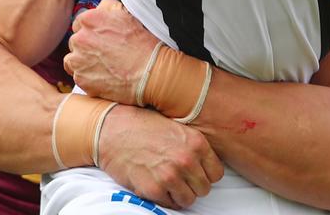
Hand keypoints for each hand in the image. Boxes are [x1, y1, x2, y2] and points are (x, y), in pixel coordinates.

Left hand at [64, 0, 159, 104]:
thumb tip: (100, 7)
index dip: (90, 31)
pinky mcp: (81, 78)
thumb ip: (107, 7)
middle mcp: (80, 38)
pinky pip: (77, 76)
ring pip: (72, 59)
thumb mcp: (126, 15)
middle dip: (86, 47)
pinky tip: (102, 76)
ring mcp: (78, 60)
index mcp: (89, 20)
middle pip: (75, 41)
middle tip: (104, 53)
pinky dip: (87, 77)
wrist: (149, 71)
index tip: (99, 38)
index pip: (79, 23)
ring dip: (83, 62)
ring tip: (102, 66)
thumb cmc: (142, 42)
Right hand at [98, 105, 224, 209]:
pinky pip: (170, 204)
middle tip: (180, 179)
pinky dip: (165, 198)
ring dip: (180, 194)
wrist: (112, 130)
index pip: (217, 173)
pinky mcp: (154, 189)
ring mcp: (171, 175)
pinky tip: (156, 184)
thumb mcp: (177, 127)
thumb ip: (193, 146)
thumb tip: (205, 163)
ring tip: (168, 183)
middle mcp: (187, 160)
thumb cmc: (143, 126)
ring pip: (189, 199)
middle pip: (204, 188)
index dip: (206, 174)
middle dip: (193, 186)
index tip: (196, 173)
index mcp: (196, 143)